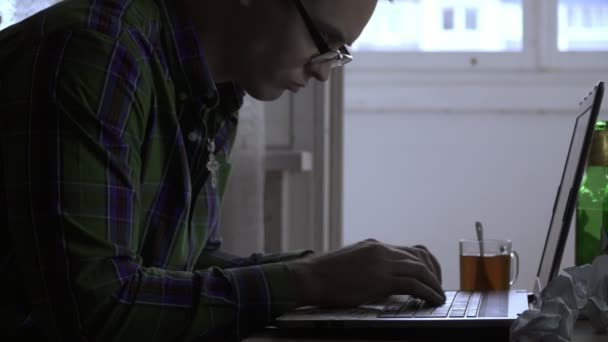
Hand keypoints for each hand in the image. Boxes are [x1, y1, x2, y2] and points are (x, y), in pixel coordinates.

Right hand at [287, 239, 445, 307]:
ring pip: (420, 269)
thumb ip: (368, 267)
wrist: (310, 277)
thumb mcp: (350, 264)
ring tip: (438, 296)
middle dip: (434, 273)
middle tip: (437, 287)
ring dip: (434, 284)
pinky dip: (428, 292)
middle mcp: (382, 250)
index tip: (430, 276)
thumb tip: (381, 281)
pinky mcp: (381, 280)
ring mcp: (382, 263)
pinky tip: (432, 300)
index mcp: (374, 246)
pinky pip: (414, 284)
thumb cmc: (323, 275)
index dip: (425, 263)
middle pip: (419, 257)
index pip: (409, 250)